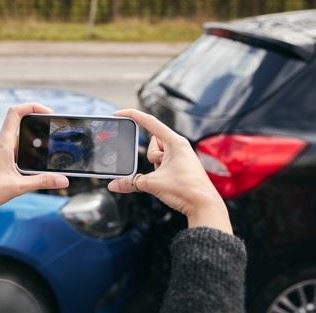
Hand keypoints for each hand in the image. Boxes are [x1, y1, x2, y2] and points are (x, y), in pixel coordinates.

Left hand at [0, 103, 68, 211]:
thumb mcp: (17, 187)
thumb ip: (41, 182)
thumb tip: (63, 180)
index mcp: (4, 143)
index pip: (16, 112)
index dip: (33, 106)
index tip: (48, 113)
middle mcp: (1, 143)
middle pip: (21, 123)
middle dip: (39, 124)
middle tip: (54, 131)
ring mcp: (0, 151)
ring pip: (20, 138)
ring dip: (34, 139)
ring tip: (49, 148)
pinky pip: (16, 149)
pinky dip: (28, 151)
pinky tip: (36, 163)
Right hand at [107, 109, 231, 234]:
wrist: (205, 206)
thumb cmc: (187, 190)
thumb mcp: (153, 184)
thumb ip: (131, 182)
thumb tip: (114, 185)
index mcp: (175, 142)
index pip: (149, 122)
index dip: (132, 116)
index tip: (119, 114)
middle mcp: (179, 146)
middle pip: (152, 142)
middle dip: (150, 156)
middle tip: (159, 169)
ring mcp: (180, 155)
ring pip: (157, 154)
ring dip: (156, 165)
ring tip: (167, 177)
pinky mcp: (180, 165)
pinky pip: (162, 163)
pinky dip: (159, 170)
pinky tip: (167, 181)